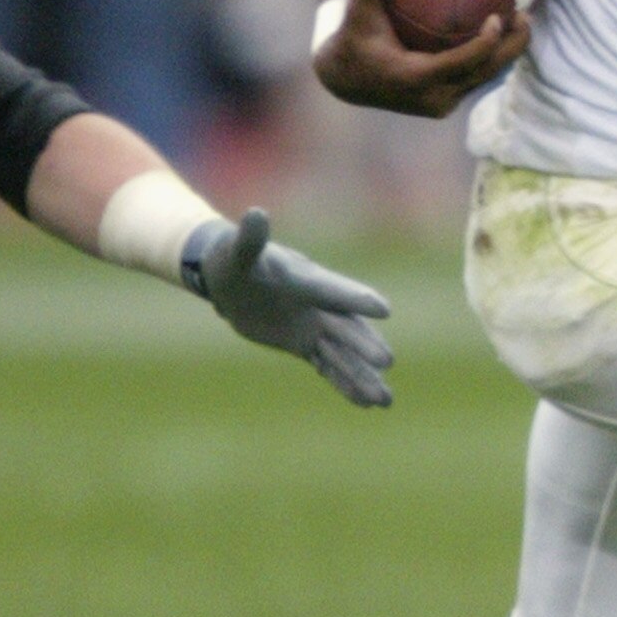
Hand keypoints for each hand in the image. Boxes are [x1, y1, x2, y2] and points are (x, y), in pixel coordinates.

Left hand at [181, 208, 396, 407]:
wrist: (230, 279)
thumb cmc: (234, 259)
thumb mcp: (238, 251)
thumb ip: (250, 238)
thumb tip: (255, 214)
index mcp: (306, 281)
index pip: (333, 291)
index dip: (355, 299)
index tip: (383, 309)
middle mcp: (318, 305)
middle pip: (347, 328)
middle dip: (365, 345)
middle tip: (386, 361)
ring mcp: (314, 326)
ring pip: (344, 355)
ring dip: (363, 375)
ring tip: (386, 400)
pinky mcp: (305, 344)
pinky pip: (329, 367)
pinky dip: (346, 383)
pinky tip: (367, 403)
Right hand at [311, 0, 532, 117]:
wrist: (344, 79)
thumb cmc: (353, 38)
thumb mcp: (356, 9)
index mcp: (414, 78)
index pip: (462, 63)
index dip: (486, 43)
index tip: (500, 17)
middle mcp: (432, 98)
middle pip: (485, 73)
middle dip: (511, 46)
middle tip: (526, 16)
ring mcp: (440, 104)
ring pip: (485, 79)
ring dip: (507, 53)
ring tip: (522, 21)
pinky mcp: (444, 104)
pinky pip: (476, 80)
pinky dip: (492, 59)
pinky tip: (505, 33)